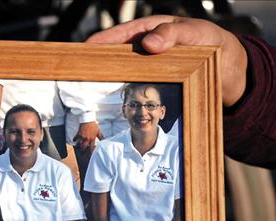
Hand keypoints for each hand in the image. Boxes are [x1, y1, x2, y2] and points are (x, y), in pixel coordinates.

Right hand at [73, 122, 103, 151]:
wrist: (88, 120)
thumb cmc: (94, 126)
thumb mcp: (98, 132)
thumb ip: (101, 137)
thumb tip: (106, 140)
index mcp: (92, 139)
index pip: (91, 147)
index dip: (91, 152)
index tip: (90, 155)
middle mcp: (86, 139)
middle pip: (83, 147)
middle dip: (83, 151)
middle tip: (82, 153)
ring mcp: (82, 136)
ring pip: (79, 144)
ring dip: (78, 146)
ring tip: (78, 148)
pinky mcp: (78, 133)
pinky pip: (75, 138)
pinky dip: (74, 139)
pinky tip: (74, 141)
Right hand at [87, 15, 247, 106]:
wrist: (230, 73)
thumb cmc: (213, 45)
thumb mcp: (196, 33)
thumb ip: (173, 34)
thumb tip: (147, 43)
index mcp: (150, 31)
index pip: (118, 34)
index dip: (99, 43)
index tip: (83, 51)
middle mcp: (144, 49)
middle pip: (114, 55)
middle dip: (95, 63)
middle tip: (78, 73)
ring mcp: (147, 67)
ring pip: (121, 73)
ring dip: (106, 81)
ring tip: (88, 90)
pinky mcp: (153, 84)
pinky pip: (134, 87)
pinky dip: (122, 92)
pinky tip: (113, 100)